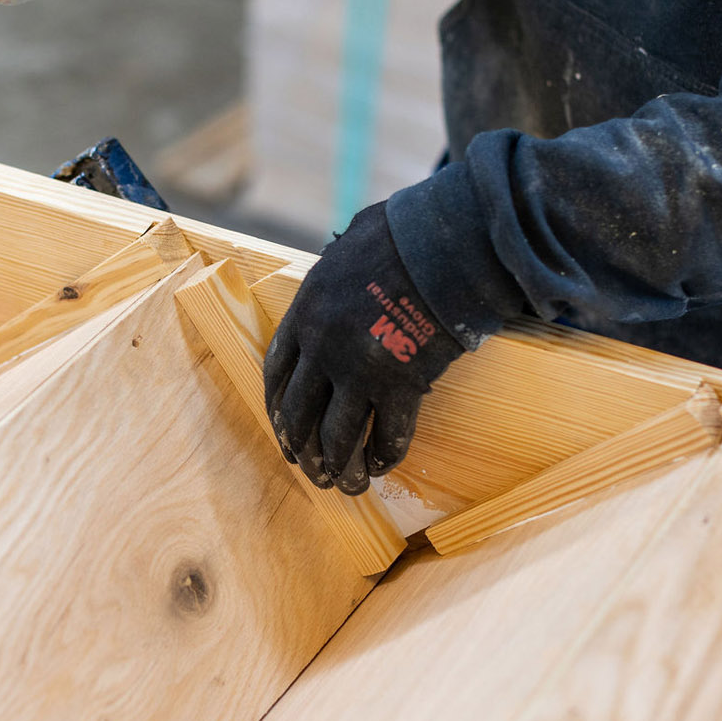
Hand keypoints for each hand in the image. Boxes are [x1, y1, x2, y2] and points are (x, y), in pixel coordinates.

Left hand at [263, 203, 464, 494]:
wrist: (445, 243)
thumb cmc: (400, 234)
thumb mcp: (346, 247)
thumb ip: (333, 274)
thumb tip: (336, 269)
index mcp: (305, 313)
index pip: (276, 373)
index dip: (277, 409)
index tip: (282, 431)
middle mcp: (324, 348)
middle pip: (301, 413)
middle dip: (302, 448)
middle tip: (310, 470)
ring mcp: (360, 370)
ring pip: (338, 435)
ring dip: (339, 466)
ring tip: (345, 486)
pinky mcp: (402, 385)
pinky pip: (390, 435)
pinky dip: (385, 457)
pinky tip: (383, 468)